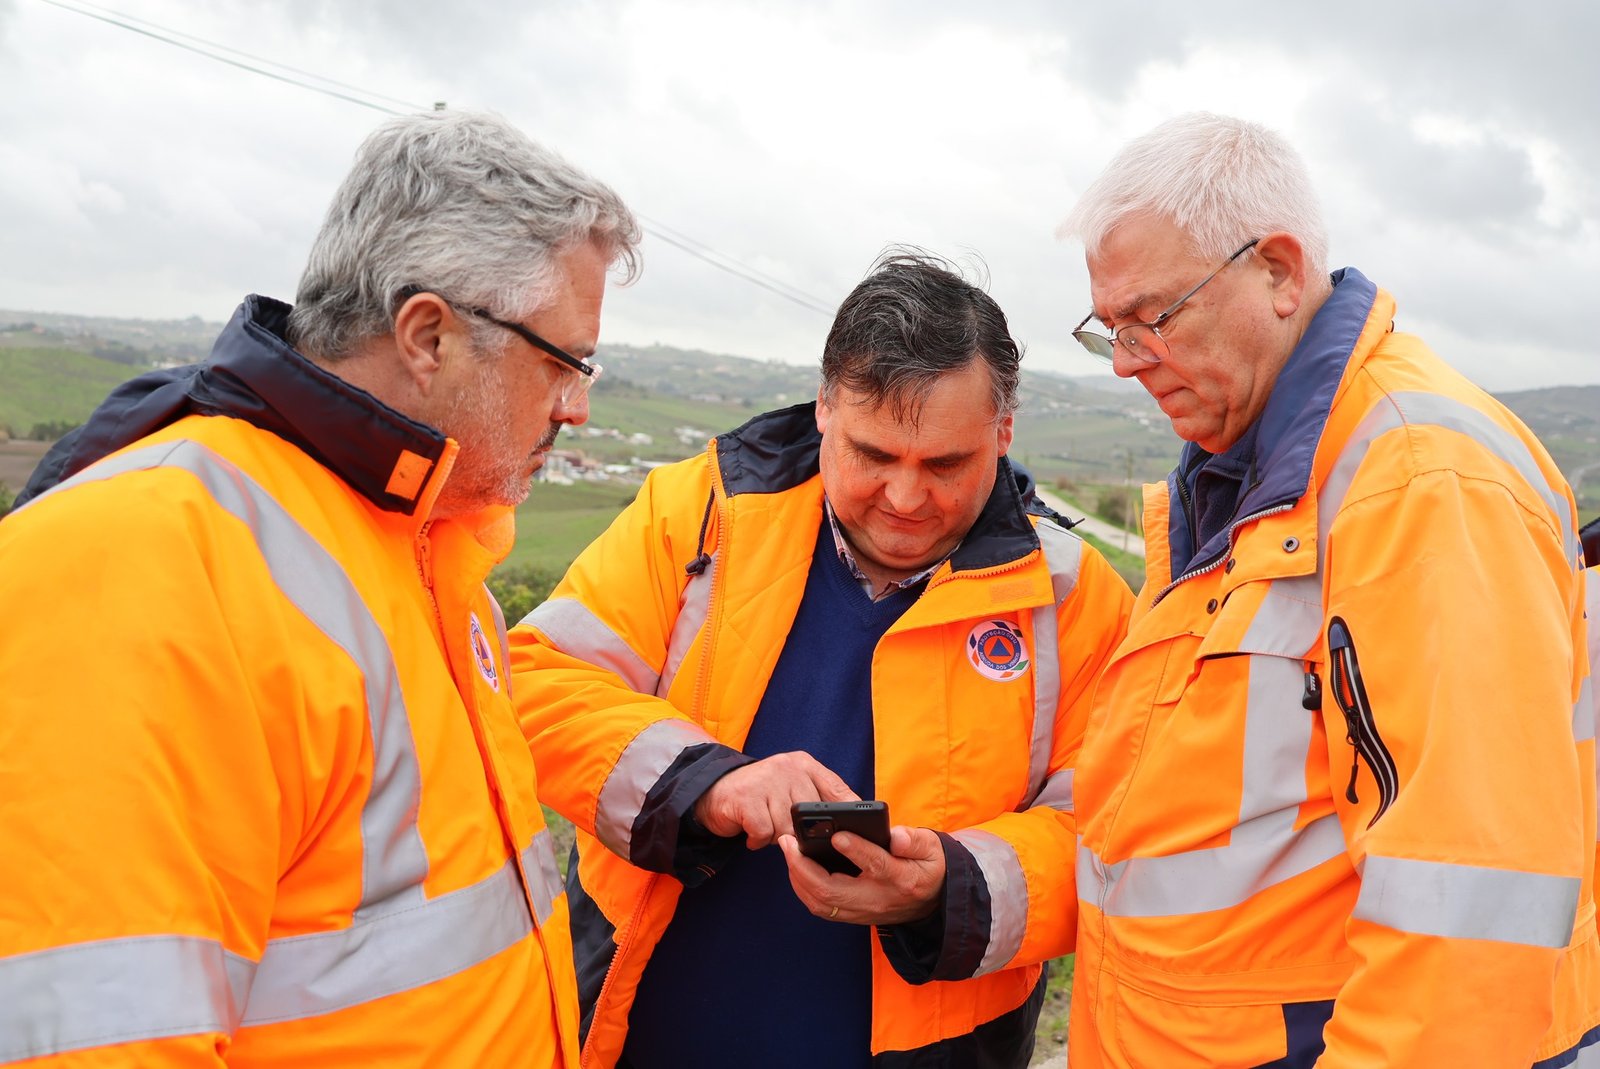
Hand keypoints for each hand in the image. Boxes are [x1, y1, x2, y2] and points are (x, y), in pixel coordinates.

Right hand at [693, 751, 855, 848]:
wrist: (714, 792)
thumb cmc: (760, 796)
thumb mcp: (792, 789)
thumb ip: (818, 800)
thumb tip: (849, 829)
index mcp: (804, 764)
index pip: (837, 789)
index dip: (848, 813)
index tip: (855, 832)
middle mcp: (787, 767)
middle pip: (811, 816)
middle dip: (800, 833)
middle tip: (785, 831)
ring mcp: (766, 780)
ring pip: (787, 828)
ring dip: (775, 836)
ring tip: (765, 826)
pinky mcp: (746, 797)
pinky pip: (764, 832)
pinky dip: (757, 839)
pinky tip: (751, 832)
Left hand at [778, 825, 945, 925]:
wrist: (932, 901)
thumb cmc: (927, 866)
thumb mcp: (932, 848)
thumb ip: (914, 840)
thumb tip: (895, 835)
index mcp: (900, 878)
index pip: (875, 865)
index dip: (856, 850)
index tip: (838, 835)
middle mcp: (876, 899)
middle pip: (832, 891)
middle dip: (804, 866)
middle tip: (788, 841)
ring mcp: (862, 911)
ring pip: (821, 902)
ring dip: (798, 877)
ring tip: (787, 850)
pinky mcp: (851, 915)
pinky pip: (820, 907)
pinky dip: (802, 888)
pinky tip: (795, 868)